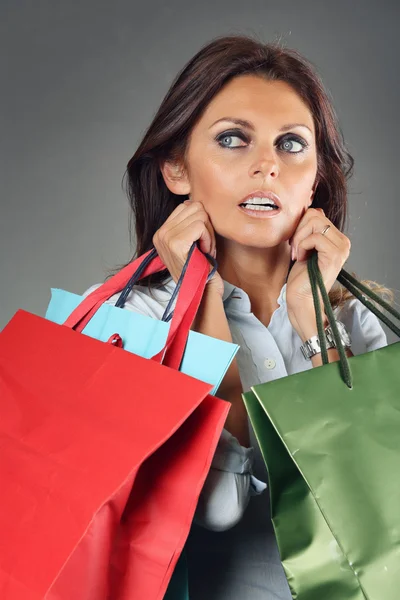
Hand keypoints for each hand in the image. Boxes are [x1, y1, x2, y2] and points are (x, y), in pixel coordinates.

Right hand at [152, 199, 223, 296]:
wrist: (201, 291)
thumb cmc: (200, 268)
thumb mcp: (190, 243)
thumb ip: (188, 223)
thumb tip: (194, 202)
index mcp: (161, 233)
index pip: (185, 206)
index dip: (200, 220)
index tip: (201, 240)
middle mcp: (160, 234)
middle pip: (194, 207)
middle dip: (207, 225)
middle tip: (206, 245)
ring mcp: (166, 238)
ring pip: (200, 215)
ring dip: (209, 233)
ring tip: (206, 249)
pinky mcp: (176, 243)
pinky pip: (201, 226)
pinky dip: (209, 239)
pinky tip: (206, 252)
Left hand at [286, 208, 350, 339]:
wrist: (301, 300)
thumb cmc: (301, 277)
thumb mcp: (305, 247)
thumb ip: (310, 229)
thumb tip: (312, 209)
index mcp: (337, 239)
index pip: (316, 213)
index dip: (300, 225)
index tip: (294, 243)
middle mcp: (343, 242)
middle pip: (315, 214)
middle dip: (298, 229)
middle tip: (294, 248)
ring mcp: (341, 249)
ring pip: (315, 222)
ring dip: (299, 237)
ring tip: (298, 253)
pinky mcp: (334, 256)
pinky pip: (314, 237)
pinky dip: (302, 245)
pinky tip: (300, 258)